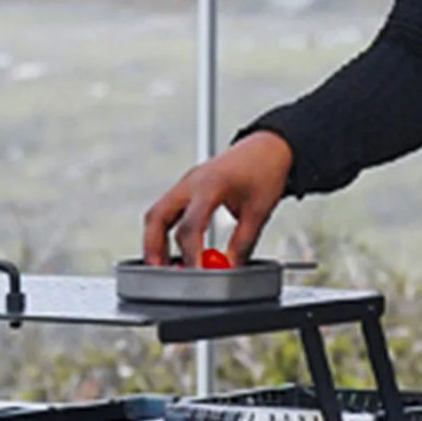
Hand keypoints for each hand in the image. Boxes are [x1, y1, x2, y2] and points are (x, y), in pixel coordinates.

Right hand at [142, 131, 293, 265]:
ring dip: (154, 241)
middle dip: (154, 247)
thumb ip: (243, 243)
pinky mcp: (186, 188)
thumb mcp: (259, 211)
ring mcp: (185, 184)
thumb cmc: (265, 170)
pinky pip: (165, 211)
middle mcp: (191, 182)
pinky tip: (170, 250)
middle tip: (158, 272)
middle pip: (157, 216)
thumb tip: (229, 267)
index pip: (192, 225)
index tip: (196, 273)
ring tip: (160, 266)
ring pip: (156, 213)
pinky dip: (162, 232)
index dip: (191, 253)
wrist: (267, 146)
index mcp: (212, 184)